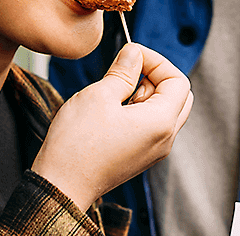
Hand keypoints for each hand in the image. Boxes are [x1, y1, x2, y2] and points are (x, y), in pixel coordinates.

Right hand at [31, 43, 192, 210]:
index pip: (178, 81)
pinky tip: (113, 110)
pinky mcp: (140, 157)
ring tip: (116, 91)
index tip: (133, 54)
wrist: (61, 185)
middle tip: (128, 70)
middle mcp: (164, 139)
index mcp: (161, 122)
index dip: (157, 61)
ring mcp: (154, 151)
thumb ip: (123, 71)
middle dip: (155, 76)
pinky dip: (139, 110)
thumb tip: (133, 54)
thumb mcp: (99, 95)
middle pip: (178, 96)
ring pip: (165, 111)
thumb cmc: (77, 145)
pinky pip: (152, 126)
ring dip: (146, 93)